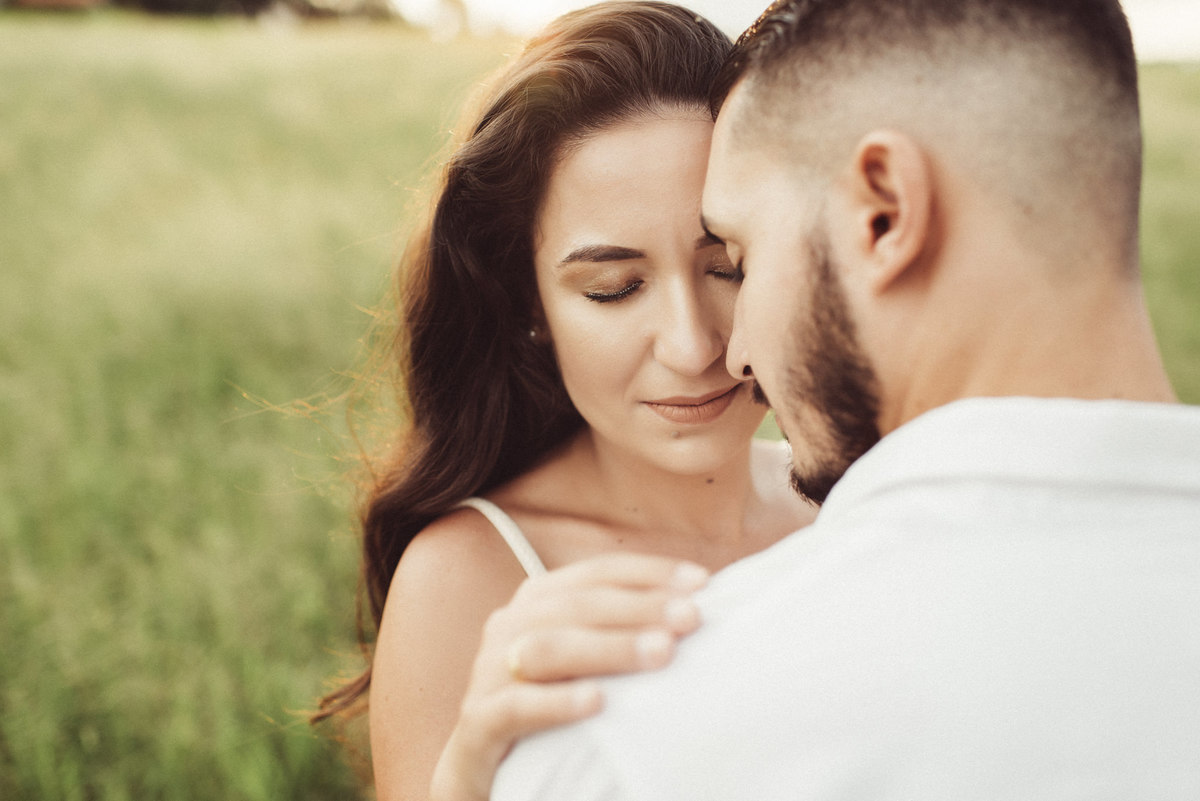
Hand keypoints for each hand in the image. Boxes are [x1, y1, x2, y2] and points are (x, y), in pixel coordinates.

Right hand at [428, 552, 709, 800]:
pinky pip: (516, 706)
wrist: (489, 764)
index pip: (598, 572)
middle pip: (578, 606)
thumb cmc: (554, 700)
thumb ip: (624, 628)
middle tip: (691, 618)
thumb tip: (697, 609)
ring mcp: (490, 672)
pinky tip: (598, 702)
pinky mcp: (479, 721)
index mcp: (538, 600)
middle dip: (639, 608)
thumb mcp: (586, 657)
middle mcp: (511, 625)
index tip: (702, 583)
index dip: (649, 572)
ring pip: (549, 648)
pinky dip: (557, 702)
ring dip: (610, 647)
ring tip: (661, 653)